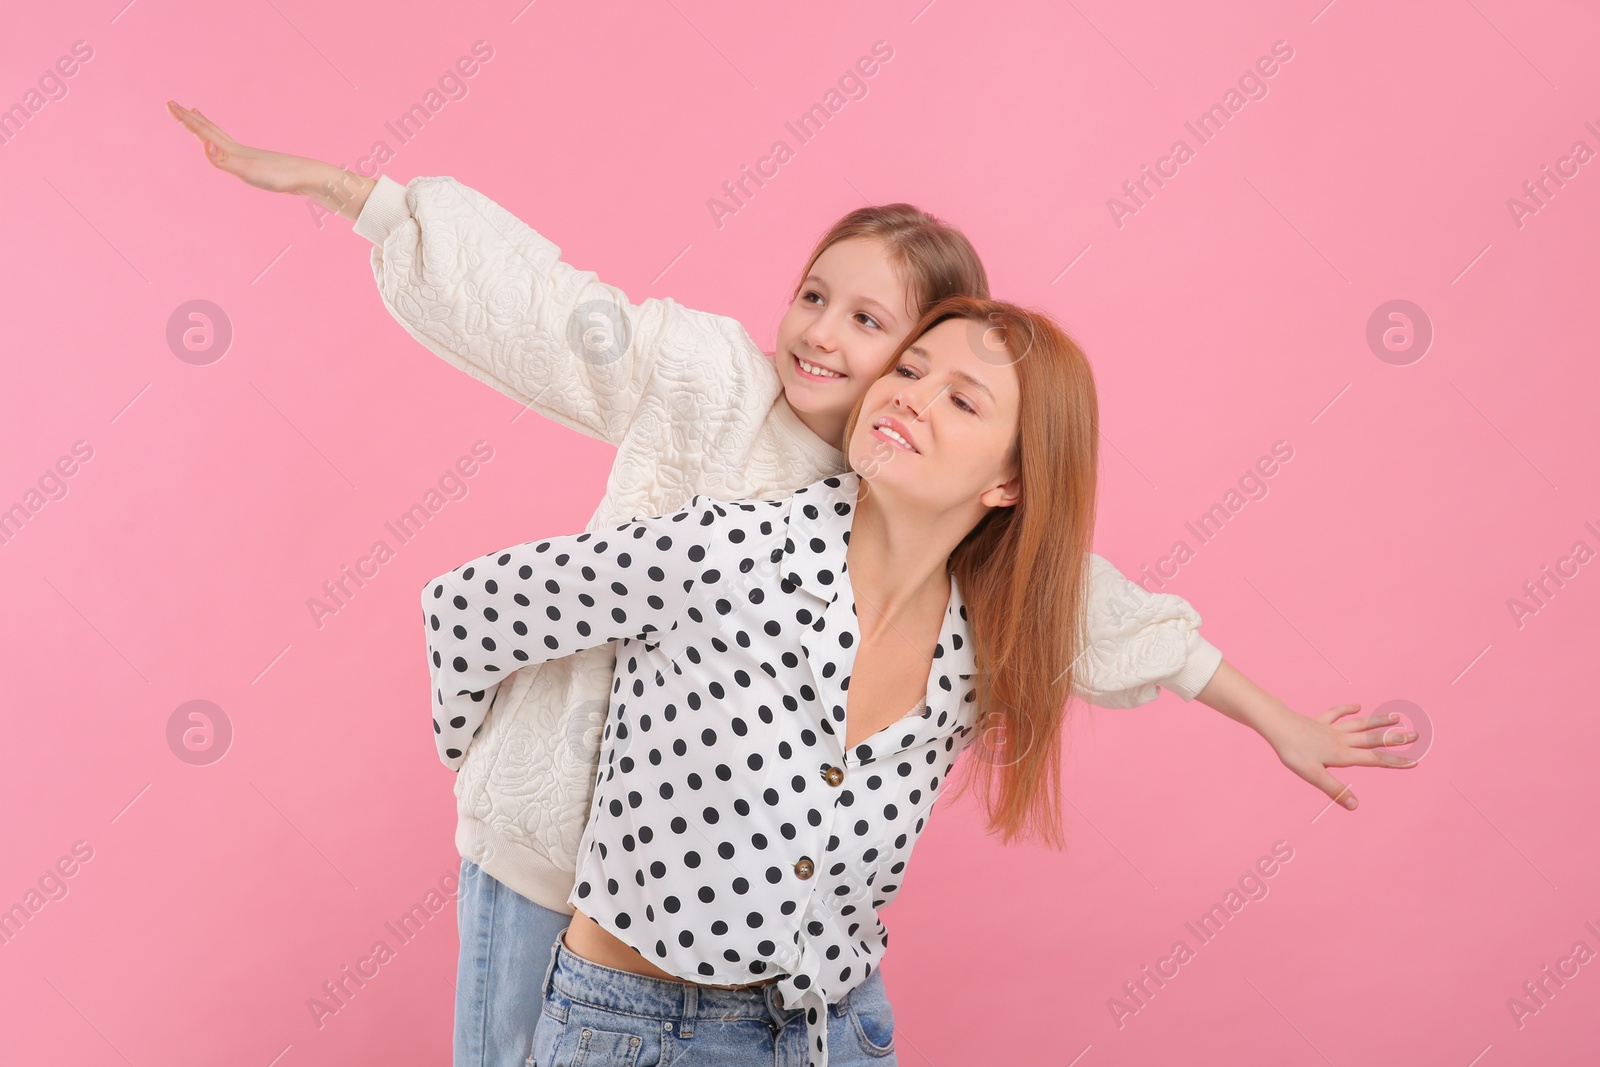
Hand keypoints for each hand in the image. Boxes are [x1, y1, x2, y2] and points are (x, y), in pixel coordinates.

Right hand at [166, 100, 315, 194]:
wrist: (308, 178)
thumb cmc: (279, 176)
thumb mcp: (247, 171)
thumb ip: (222, 159)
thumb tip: (204, 144)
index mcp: (232, 150)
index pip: (202, 131)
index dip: (185, 120)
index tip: (169, 103)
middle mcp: (238, 150)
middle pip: (208, 130)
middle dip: (189, 118)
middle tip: (173, 104)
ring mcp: (248, 156)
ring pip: (220, 137)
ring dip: (205, 126)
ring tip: (196, 115)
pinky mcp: (257, 165)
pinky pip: (232, 150)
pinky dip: (222, 144)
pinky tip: (224, 146)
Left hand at [1263, 703, 1418, 811]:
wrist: (1276, 726)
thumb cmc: (1293, 752)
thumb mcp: (1313, 775)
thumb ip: (1335, 790)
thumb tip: (1355, 806)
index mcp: (1342, 755)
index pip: (1374, 759)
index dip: (1395, 762)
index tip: (1415, 761)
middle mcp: (1341, 740)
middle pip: (1372, 739)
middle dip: (1395, 738)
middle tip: (1416, 735)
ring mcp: (1330, 729)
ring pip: (1360, 724)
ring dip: (1378, 721)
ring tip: (1396, 717)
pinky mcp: (1318, 721)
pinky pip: (1336, 714)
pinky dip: (1347, 710)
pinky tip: (1356, 706)